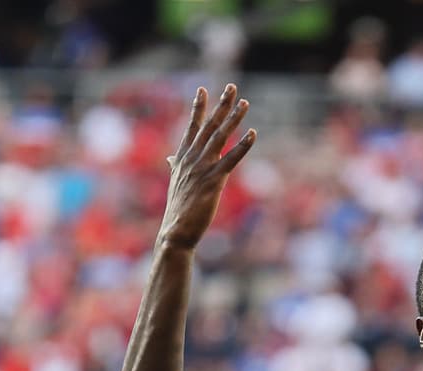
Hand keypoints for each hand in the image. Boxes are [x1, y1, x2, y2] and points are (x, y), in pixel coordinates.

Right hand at [160, 85, 255, 252]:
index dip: (197, 108)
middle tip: (232, 87)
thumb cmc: (178, 211)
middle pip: (209, 126)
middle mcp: (191, 159)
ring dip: (233, 119)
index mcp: (182, 158)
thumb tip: (170, 158)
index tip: (202, 89)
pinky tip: (252, 134)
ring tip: (244, 103)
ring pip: (220, 137)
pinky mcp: (213, 181)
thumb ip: (175, 166)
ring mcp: (202, 168)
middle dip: (221, 105)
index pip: (191, 127)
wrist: (175, 232)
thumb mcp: (176, 183)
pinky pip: (231, 159)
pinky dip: (242, 146)